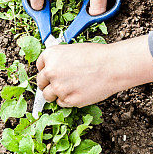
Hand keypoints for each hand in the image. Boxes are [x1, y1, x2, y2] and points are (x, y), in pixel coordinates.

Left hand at [36, 36, 152, 107]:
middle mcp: (51, 71)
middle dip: (47, 84)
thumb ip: (60, 60)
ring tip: (67, 90)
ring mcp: (58, 87)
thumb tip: (55, 68)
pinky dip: (66, 100)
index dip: (46, 70)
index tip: (50, 73)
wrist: (112, 67)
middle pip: (41, 82)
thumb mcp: (73, 50)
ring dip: (54, 94)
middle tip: (58, 84)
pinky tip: (76, 93)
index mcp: (51, 55)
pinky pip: (61, 103)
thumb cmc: (97, 56)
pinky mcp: (68, 100)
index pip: (39, 65)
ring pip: (48, 96)